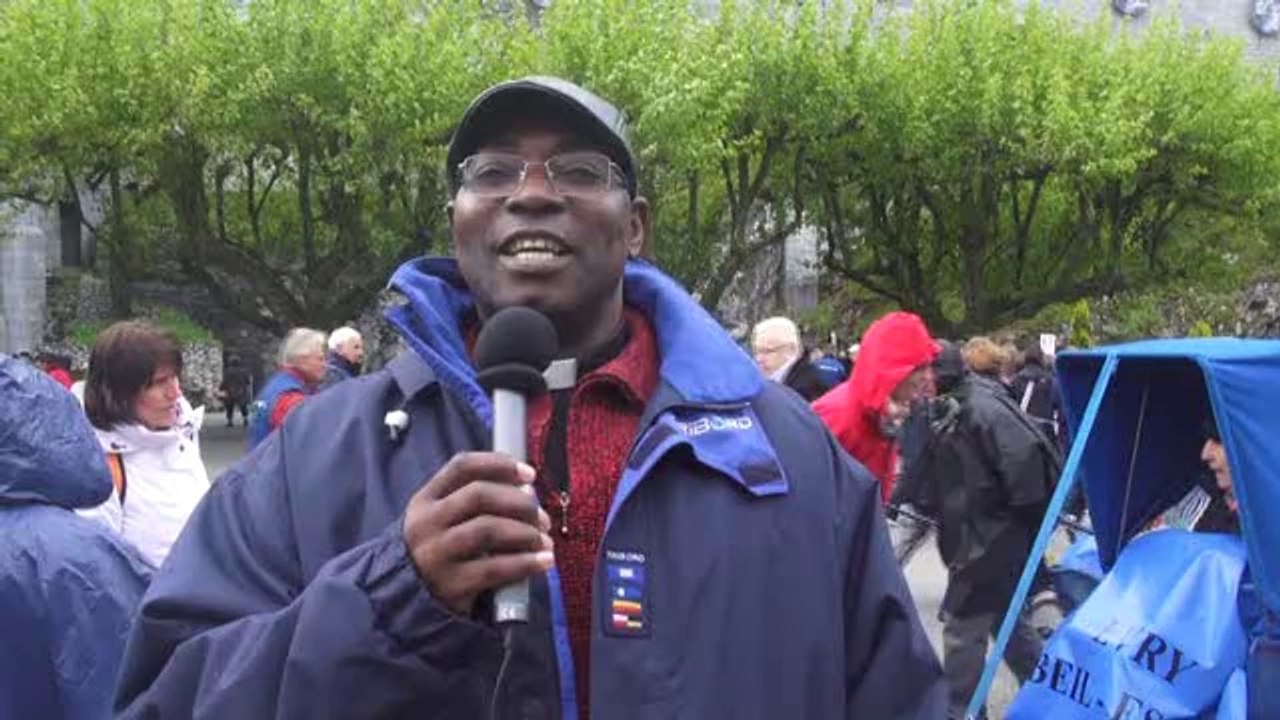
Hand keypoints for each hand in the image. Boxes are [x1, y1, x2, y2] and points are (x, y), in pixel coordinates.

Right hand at [403, 452, 553, 615]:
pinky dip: (525, 563)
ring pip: (488, 530)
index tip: (530, 474)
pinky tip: (543, 562)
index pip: (462, 467)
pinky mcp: (450, 585)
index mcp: (425, 500)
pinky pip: (494, 569)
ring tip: (545, 541)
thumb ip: (475, 501)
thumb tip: (528, 489)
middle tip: (542, 518)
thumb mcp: (442, 520)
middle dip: (519, 503)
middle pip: (479, 496)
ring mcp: (436, 555)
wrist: (405, 600)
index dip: (500, 464)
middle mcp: (427, 523)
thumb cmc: (439, 551)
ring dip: (525, 533)